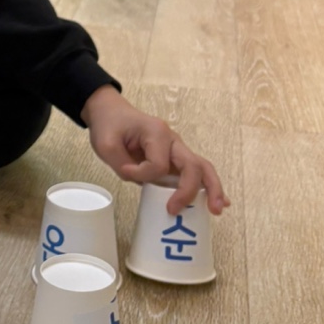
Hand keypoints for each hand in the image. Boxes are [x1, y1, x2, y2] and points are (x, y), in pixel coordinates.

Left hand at [81, 86, 228, 214]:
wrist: (111, 113)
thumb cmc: (110, 125)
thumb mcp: (106, 145)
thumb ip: (122, 165)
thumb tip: (140, 181)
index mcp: (157, 133)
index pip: (158, 164)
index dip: (142, 174)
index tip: (125, 171)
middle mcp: (173, 140)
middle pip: (193, 165)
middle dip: (191, 190)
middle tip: (179, 210)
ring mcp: (176, 149)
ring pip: (201, 168)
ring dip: (212, 189)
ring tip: (217, 209)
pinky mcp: (174, 159)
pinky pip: (195, 173)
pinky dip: (207, 188)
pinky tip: (215, 203)